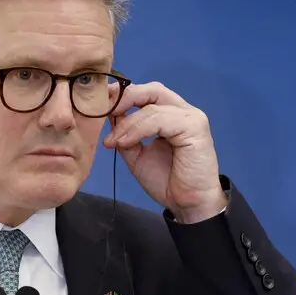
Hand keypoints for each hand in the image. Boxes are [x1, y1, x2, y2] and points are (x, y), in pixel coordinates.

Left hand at [103, 82, 227, 223]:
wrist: (188, 204)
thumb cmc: (167, 180)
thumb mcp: (136, 154)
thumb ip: (125, 134)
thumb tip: (109, 115)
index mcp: (171, 114)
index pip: (147, 93)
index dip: (123, 95)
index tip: (100, 105)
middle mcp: (183, 112)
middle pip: (152, 90)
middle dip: (125, 98)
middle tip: (105, 112)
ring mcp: (191, 118)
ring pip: (152, 107)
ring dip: (127, 123)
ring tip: (113, 141)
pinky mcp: (195, 128)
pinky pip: (160, 120)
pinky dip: (138, 129)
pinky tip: (125, 142)